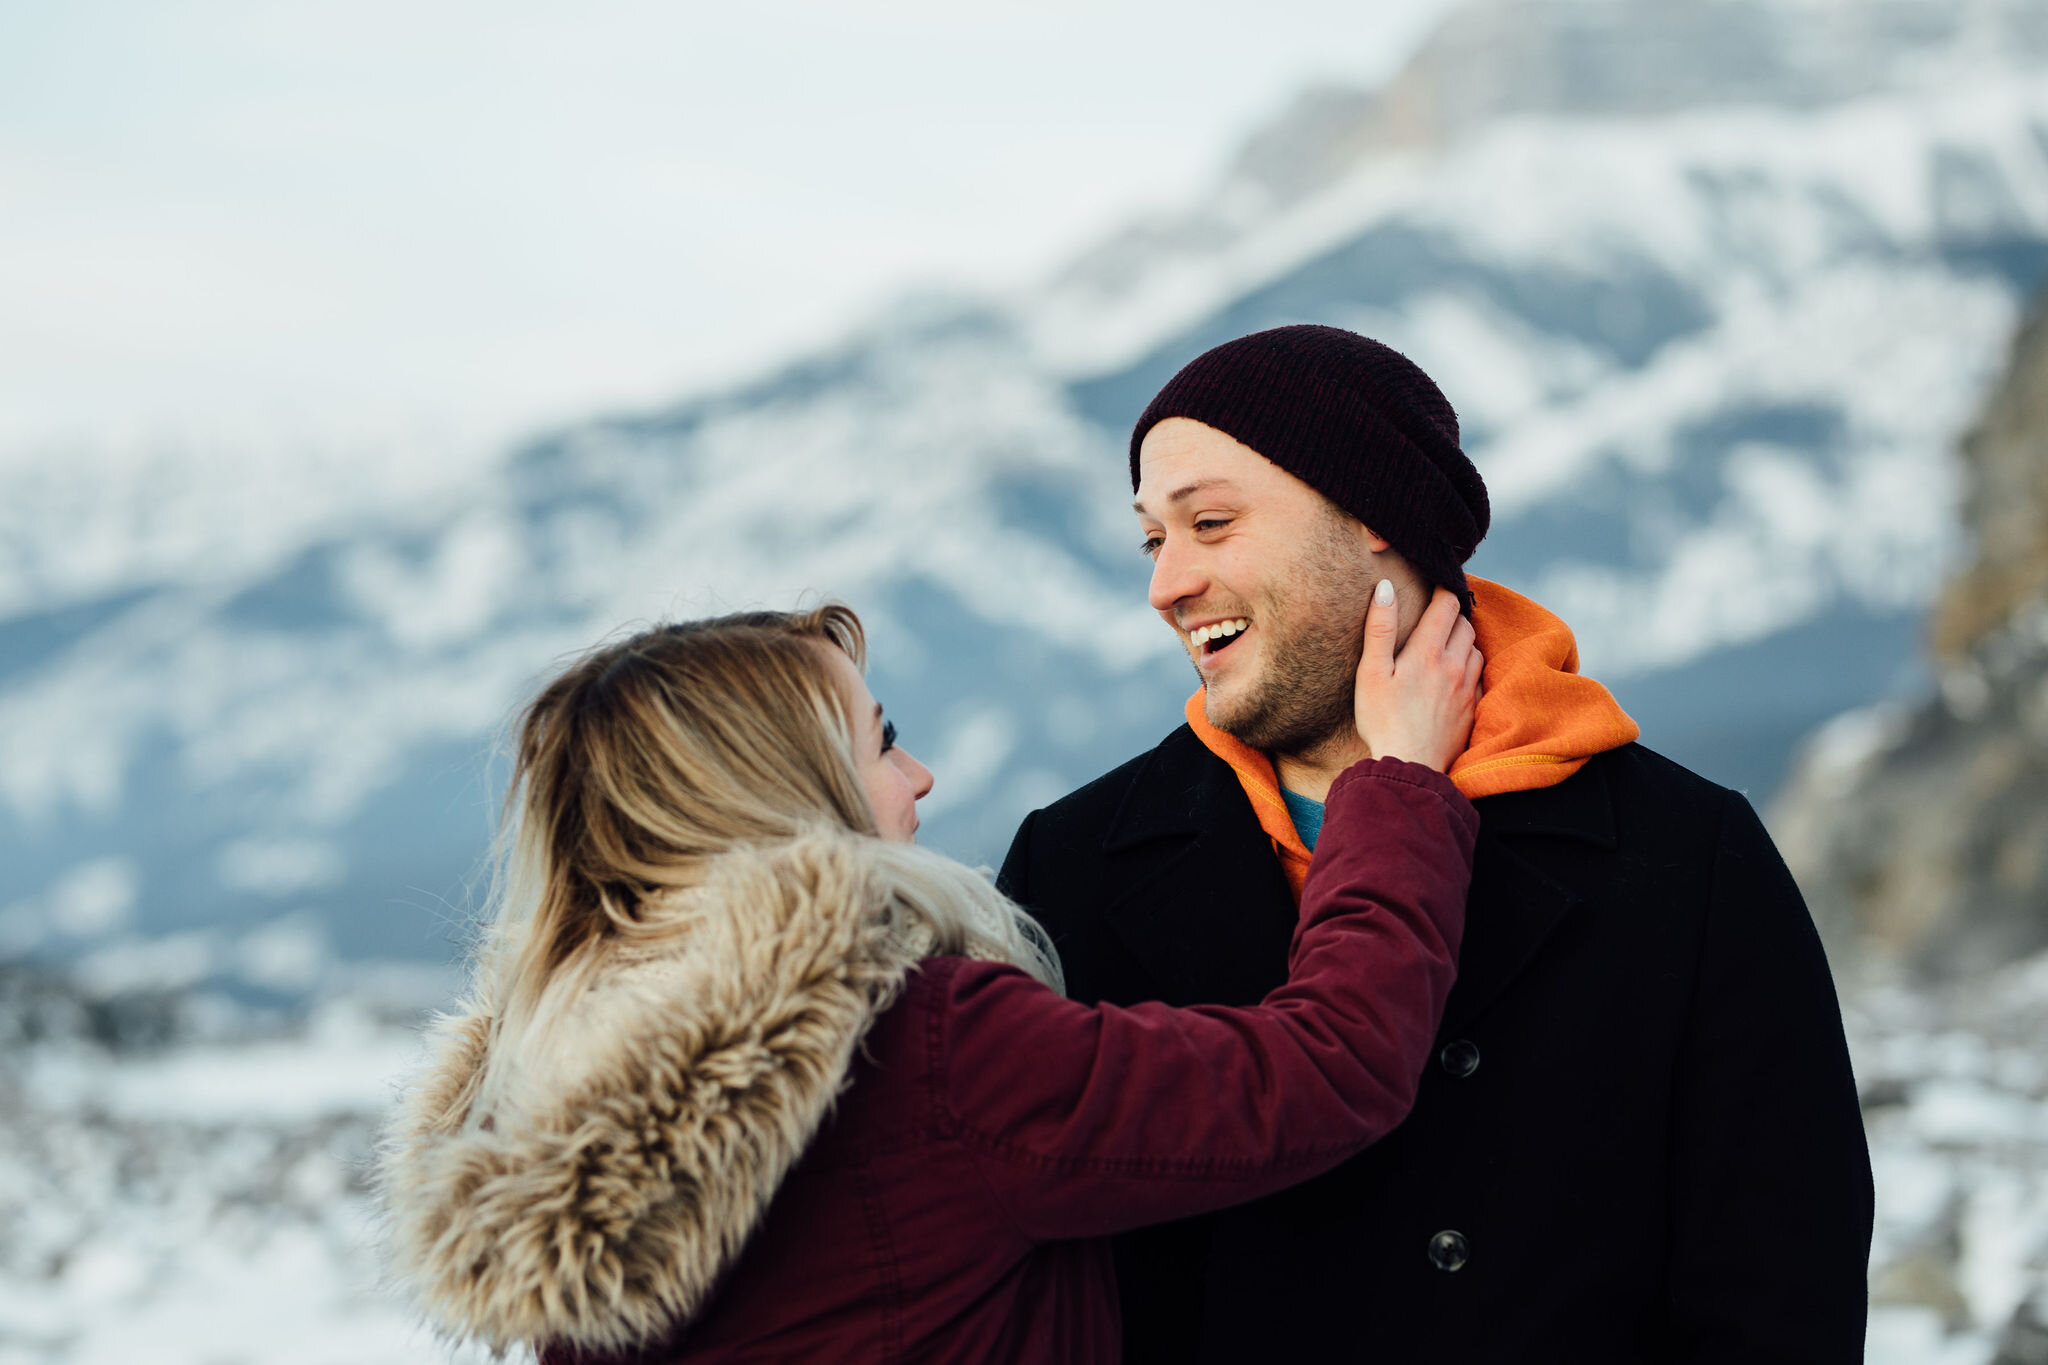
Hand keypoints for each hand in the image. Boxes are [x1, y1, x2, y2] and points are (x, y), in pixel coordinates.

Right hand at [1355, 581, 1481, 772]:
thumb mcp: (1371, 672)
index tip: (1434, 585)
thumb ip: (1379, 628)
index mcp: (1428, 652)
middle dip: (1453, 615)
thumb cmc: (1383, 720)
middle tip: (1437, 615)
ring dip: (1463, 640)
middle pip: (1465, 624)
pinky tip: (1455, 676)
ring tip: (1445, 644)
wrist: (1410, 765)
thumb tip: (1386, 587)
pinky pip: (1480, 676)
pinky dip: (1470, 667)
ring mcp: (1467, 688)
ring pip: (1475, 649)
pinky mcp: (1473, 709)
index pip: (1446, 605)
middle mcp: (1455, 666)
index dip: (1442, 590)